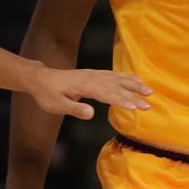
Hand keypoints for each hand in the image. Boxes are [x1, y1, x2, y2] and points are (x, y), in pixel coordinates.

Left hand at [25, 65, 150, 120]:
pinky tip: (135, 79)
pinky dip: (126, 76)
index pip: (107, 94)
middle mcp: (92, 78)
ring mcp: (94, 74)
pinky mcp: (93, 74)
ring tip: (148, 90)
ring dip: (133, 84)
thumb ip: (74, 109)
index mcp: (84, 85)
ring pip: (117, 78)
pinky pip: (113, 74)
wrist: (40, 79)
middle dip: (133, 95)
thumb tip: (91, 114)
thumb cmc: (47, 94)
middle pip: (116, 86)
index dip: (122, 101)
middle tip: (148, 104)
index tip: (136, 107)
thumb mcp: (57, 105)